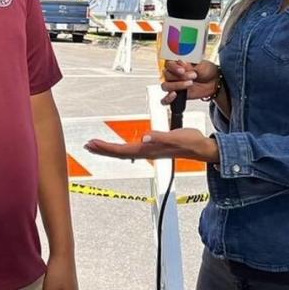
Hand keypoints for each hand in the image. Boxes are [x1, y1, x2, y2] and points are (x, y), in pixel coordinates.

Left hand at [85, 130, 219, 162]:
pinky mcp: (152, 147)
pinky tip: (118, 146)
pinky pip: (130, 149)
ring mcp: (148, 151)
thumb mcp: (177, 136)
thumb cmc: (190, 142)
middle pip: (119, 153)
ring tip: (96, 145)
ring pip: (123, 152)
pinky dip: (120, 147)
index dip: (106, 148)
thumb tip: (144, 137)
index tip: (92, 143)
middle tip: (87, 145)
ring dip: (109, 149)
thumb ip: (161, 137)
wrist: (201, 148)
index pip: (122, 150)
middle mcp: (146, 151)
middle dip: (102, 149)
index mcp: (148, 149)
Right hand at [161, 58, 219, 104]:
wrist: (215, 81)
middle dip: (180, 76)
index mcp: (178, 64)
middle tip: (193, 76)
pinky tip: (174, 95)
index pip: (168, 64)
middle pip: (167, 75)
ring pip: (165, 86)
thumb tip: (180, 63)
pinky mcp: (177, 95)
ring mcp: (174, 85)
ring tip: (190, 84)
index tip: (183, 70)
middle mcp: (174, 74)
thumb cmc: (207, 71)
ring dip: (176, 85)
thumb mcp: (201, 65)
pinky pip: (165, 100)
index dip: (173, 67)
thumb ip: (190, 66)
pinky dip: (167, 98)